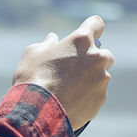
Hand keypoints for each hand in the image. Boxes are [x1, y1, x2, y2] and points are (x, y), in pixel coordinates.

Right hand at [12, 16, 113, 130]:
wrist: (38, 112)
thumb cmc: (33, 78)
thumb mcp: (33, 53)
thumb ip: (47, 44)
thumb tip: (53, 40)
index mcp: (81, 41)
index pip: (96, 24)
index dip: (91, 27)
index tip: (88, 32)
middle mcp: (96, 58)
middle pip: (104, 53)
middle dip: (92, 58)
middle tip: (74, 66)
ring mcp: (101, 80)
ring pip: (101, 75)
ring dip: (90, 78)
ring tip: (69, 88)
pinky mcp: (100, 99)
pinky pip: (96, 93)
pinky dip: (87, 95)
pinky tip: (71, 100)